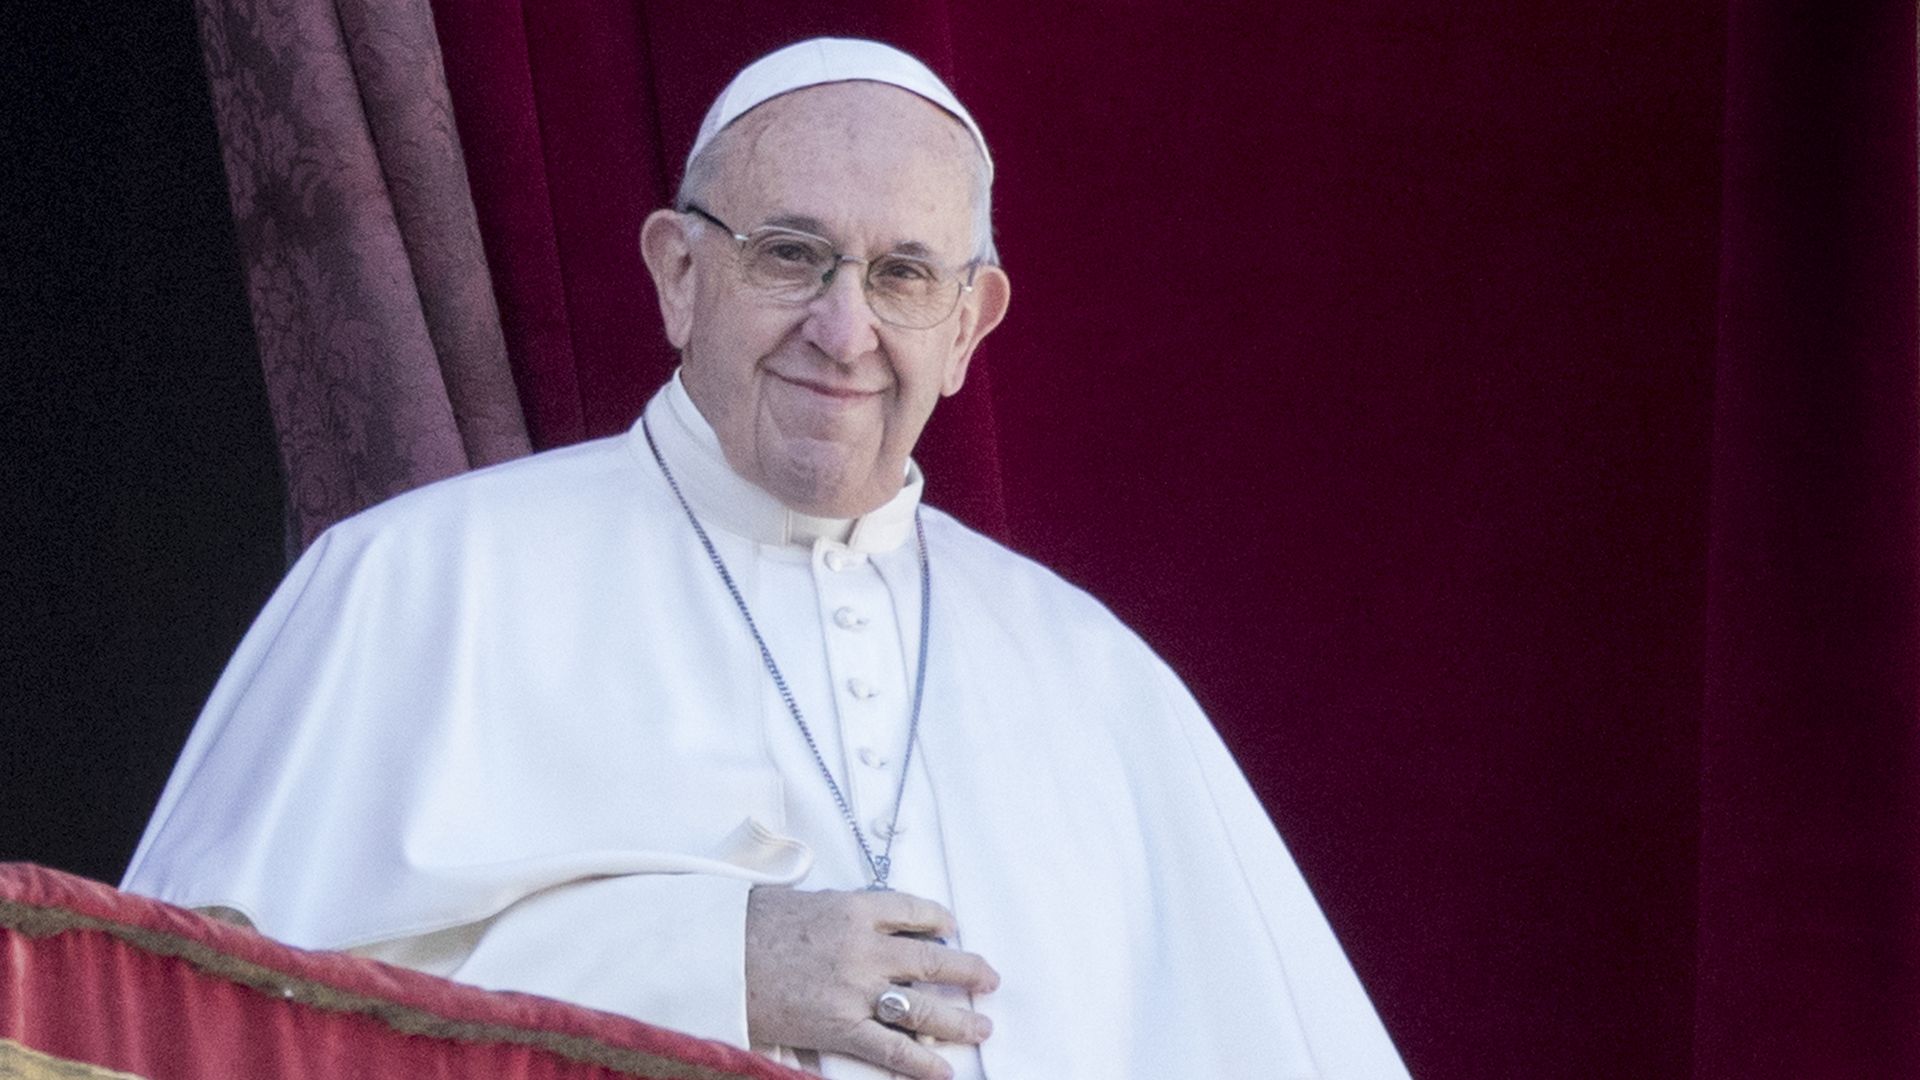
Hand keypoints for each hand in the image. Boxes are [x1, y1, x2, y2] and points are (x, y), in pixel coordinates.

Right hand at [745, 886, 998, 1079]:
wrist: (713, 956)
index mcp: (854, 908)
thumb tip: (857, 918)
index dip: (938, 918)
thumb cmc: (747, 924)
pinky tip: (944, 1070)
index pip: (912, 909)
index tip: (951, 926)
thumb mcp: (799, 900)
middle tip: (989, 977)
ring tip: (982, 1026)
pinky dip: (921, 1062)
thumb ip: (837, 911)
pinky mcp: (840, 1027)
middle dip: (968, 969)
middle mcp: (865, 947)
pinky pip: (892, 1049)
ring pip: (923, 1005)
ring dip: (959, 1018)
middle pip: (931, 958)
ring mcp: (855, 990)